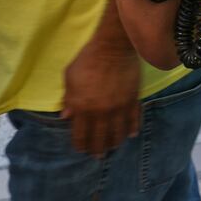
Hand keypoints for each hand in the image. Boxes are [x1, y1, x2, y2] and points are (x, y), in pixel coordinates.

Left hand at [61, 39, 141, 155]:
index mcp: (83, 108)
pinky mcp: (133, 100)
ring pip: (118, 134)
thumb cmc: (88, 59)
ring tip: (113, 147)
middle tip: (98, 155)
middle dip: (97, 150)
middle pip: (99, 140)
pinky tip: (131, 134)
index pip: (80, 136)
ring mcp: (119, 108)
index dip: (80, 145)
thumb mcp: (70, 77)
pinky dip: (132, 129)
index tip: (81, 149)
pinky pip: (134, 120)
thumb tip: (66, 116)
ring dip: (114, 143)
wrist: (113, 46)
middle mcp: (101, 113)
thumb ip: (68, 98)